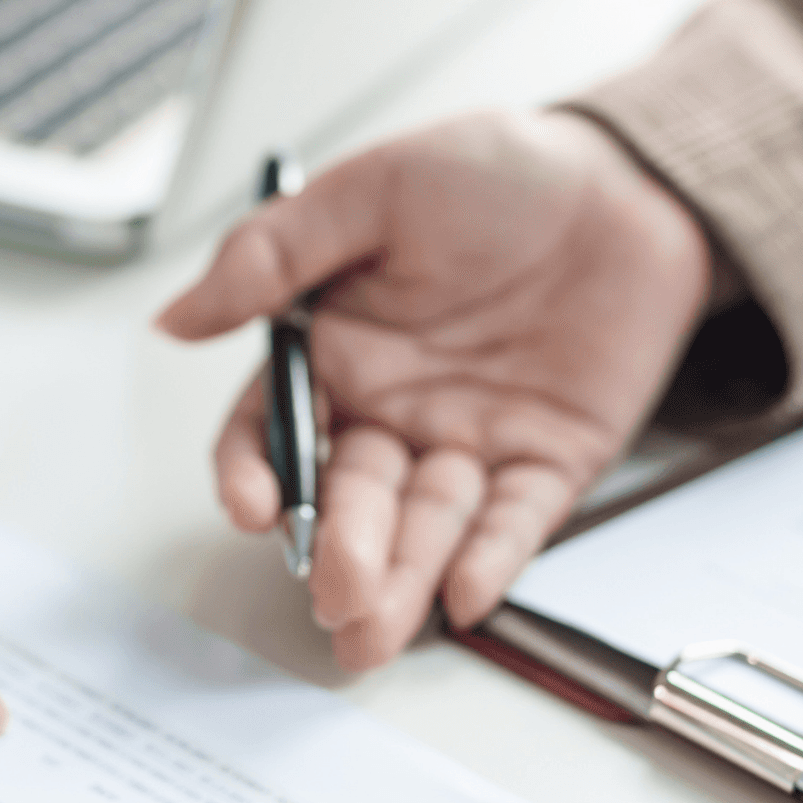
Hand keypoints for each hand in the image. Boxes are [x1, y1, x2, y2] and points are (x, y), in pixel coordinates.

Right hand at [158, 112, 712, 669]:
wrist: (626, 177)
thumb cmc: (497, 171)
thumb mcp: (373, 190)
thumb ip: (274, 255)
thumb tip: (176, 317)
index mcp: (338, 351)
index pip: (276, 433)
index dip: (257, 474)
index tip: (252, 506)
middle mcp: (396, 409)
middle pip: (354, 495)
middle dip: (342, 549)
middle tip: (336, 591)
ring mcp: (472, 440)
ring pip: (428, 523)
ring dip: (402, 578)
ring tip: (376, 630)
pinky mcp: (550, 460)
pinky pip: (517, 519)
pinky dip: (492, 557)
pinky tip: (465, 594)